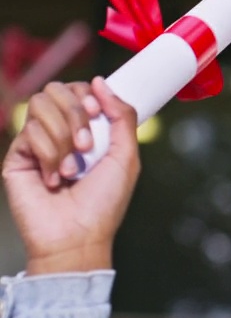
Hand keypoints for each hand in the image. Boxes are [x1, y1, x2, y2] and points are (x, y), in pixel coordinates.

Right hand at [2, 78, 139, 274]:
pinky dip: (49, 155)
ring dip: (64, 137)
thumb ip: (121, 116)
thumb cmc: (104, 202)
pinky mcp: (18, 156)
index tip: (97, 110)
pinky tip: (54, 179)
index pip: (78, 90)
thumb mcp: (126, 156)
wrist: (78, 235)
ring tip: (73, 168)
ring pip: (40, 107)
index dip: (86, 94)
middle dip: (75, 113)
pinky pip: (29, 132)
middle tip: (86, 144)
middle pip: (56, 90)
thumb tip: (101, 82)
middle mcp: (61, 132)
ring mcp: (37, 142)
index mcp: (88, 130)